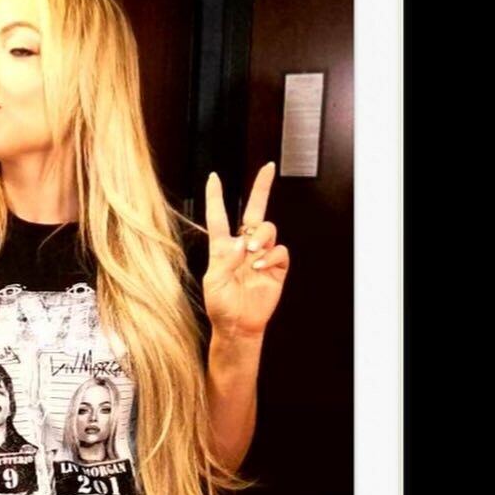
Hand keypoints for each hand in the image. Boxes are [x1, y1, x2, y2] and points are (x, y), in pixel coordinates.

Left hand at [202, 163, 289, 340]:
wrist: (238, 326)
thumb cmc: (221, 305)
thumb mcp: (214, 281)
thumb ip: (225, 260)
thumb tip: (241, 242)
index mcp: (222, 248)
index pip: (219, 217)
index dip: (216, 198)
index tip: (214, 178)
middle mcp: (243, 247)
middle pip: (255, 211)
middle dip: (262, 188)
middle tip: (268, 169)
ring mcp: (261, 256)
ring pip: (268, 229)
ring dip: (261, 236)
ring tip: (252, 253)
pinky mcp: (276, 268)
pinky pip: (280, 251)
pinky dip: (271, 255)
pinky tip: (260, 267)